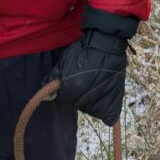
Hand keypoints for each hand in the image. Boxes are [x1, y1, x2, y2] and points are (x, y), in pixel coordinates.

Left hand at [48, 6, 137, 126]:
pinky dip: (107, 112)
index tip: (72, 77)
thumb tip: (46, 95)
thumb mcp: (63, 61)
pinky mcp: (113, 101)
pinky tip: (105, 102)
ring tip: (97, 81)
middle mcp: (84, 100)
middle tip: (85, 78)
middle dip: (78, 94)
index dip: (67, 87)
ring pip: (91, 108)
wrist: (105, 44)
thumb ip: (53, 78)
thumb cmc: (82, 51)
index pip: (64, 97)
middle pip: (77, 103)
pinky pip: (109, 116)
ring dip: (91, 99)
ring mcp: (100, 102)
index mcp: (70, 90)